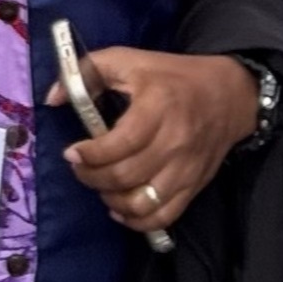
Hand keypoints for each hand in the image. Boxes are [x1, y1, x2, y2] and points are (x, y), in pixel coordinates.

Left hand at [53, 45, 262, 236]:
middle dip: (91, 177)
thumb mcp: (129, 60)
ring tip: (101, 185)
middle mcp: (174, 141)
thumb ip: (87, 72)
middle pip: (125, 176)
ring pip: (142, 203)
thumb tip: (52, 98)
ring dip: (112, 200)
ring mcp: (186, 168)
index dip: (89, 155)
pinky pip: (164, 217)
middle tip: (80, 167)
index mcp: (157, 107)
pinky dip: (137, 221)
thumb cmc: (172, 76)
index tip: (72, 152)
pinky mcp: (194, 185)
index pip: (119, 144)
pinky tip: (121, 207)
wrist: (230, 94)